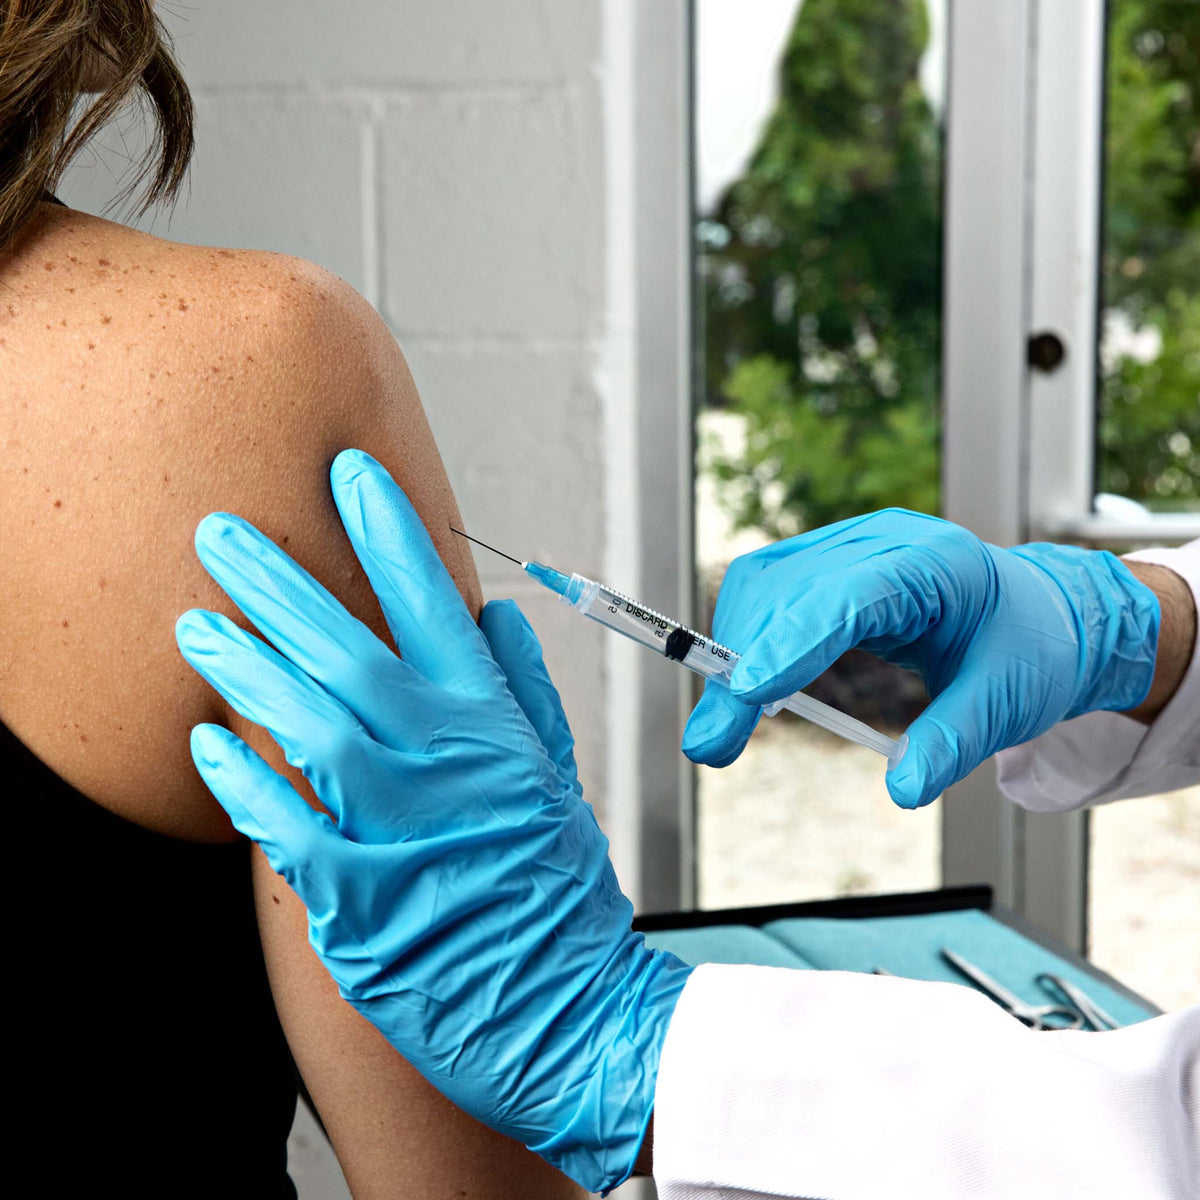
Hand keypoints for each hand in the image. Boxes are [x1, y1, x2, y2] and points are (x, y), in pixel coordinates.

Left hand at [176, 449, 689, 1193]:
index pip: (435, 605)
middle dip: (280, 581)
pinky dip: (243, 777)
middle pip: (347, 648)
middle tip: (222, 533)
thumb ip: (526, 692)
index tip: (348, 475)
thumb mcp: (560, 781)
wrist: (568, 1013)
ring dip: (246, 665)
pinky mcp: (354, 896)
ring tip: (196, 623)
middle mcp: (443, 762)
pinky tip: (209, 740)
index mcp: (495, 727)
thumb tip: (499, 617)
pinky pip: (284, 822)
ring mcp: (396, 826)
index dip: (389, 533)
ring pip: (306, 720)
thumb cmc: (559, 897)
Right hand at [681, 509, 1159, 807]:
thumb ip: (953, 742)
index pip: (847, 594)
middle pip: (787, 588)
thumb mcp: (1006, 703)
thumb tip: (904, 790)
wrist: (1041, 616)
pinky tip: (745, 688)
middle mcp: (882, 542)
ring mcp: (850, 547)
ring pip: (763, 584)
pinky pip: (768, 590)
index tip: (747, 692)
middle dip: (741, 664)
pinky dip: (748, 640)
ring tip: (723, 727)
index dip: (792, 640)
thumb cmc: (1027, 650)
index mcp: (936, 563)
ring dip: (734, 652)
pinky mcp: (827, 565)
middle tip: (713, 745)